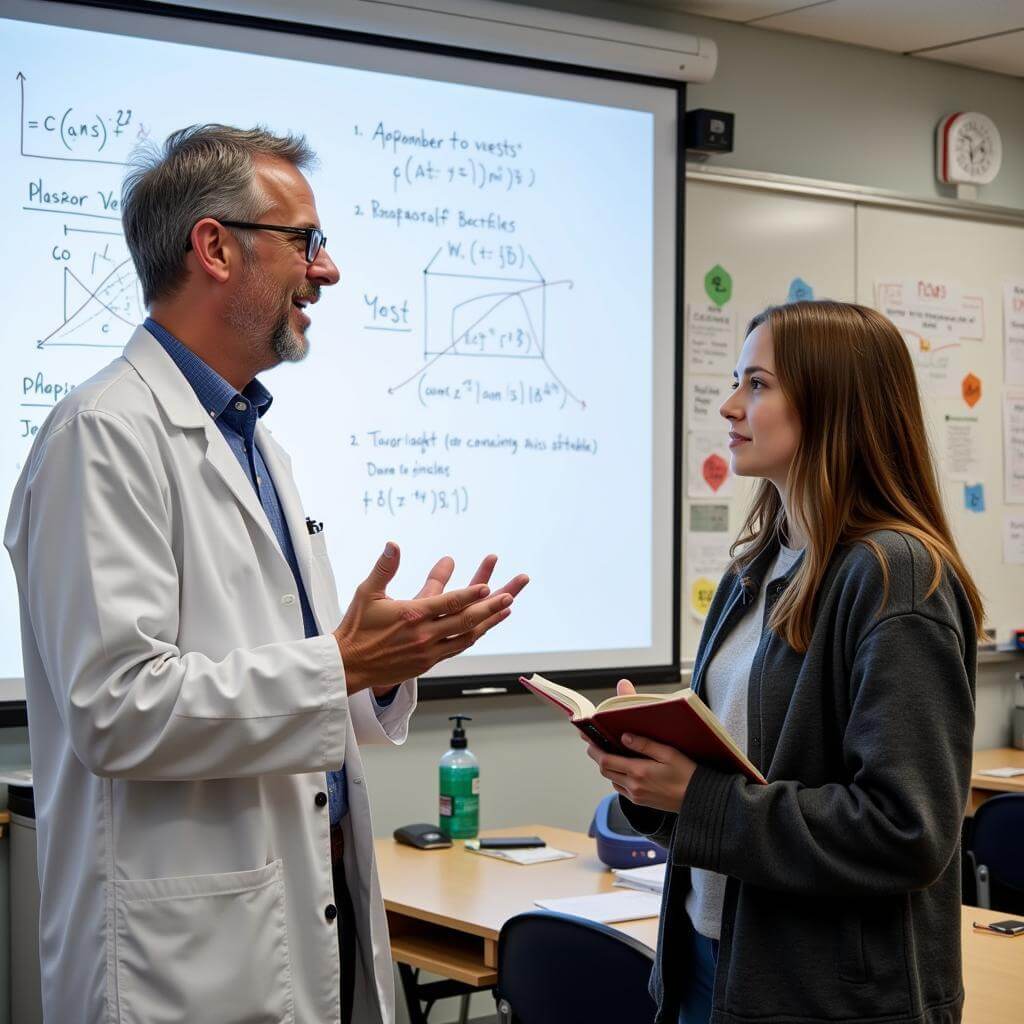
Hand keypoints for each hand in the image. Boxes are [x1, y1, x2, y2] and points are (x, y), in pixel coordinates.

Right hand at [334, 543, 527, 693]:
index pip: (448, 604)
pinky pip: (458, 647)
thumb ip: (384, 568)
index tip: (489, 586)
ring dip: (489, 621)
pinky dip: (475, 635)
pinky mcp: (429, 662)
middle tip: (511, 595)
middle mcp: (425, 635)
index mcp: (412, 616)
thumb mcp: (367, 592)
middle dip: (491, 607)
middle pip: (466, 620)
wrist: (349, 666)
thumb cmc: (357, 627)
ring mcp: (429, 652)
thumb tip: (393, 544)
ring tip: (507, 608)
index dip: (470, 595)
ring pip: (467, 636)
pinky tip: (485, 626)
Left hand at [582, 679, 696, 811]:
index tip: (588, 739)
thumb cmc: (687, 773)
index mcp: (639, 772)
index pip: (606, 761)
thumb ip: (645, 744)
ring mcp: (636, 796)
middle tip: (596, 743)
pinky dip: (618, 776)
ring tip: (611, 752)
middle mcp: (634, 787)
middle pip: (605, 770)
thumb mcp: (668, 753)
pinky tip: (625, 767)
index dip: (594, 749)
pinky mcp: (640, 802)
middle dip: (598, 756)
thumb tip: (624, 737)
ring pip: (612, 779)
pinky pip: (621, 788)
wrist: (698, 800)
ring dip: (608, 767)